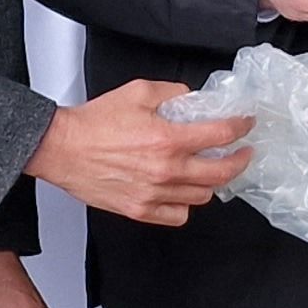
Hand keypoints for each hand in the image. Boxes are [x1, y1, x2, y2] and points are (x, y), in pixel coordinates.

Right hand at [31, 79, 250, 225]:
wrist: (61, 148)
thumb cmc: (94, 123)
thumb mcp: (137, 92)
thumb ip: (171, 93)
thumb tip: (191, 98)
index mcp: (168, 139)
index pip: (221, 135)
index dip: (240, 128)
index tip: (245, 125)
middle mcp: (166, 170)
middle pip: (221, 172)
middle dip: (239, 160)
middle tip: (242, 152)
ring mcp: (154, 194)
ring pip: (202, 196)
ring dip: (211, 182)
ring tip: (210, 170)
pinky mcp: (140, 210)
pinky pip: (178, 215)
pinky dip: (186, 204)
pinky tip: (183, 192)